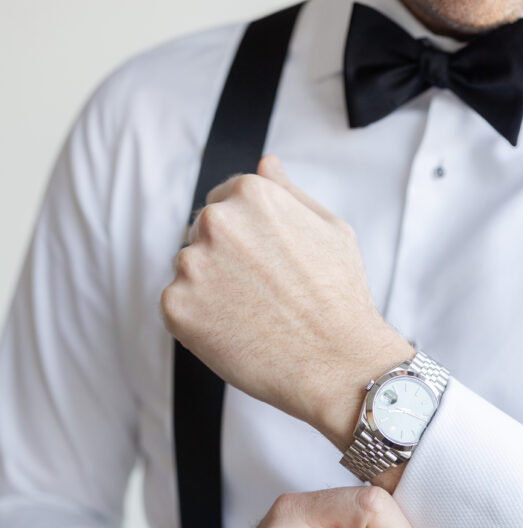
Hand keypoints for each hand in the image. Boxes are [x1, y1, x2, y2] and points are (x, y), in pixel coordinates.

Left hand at [160, 155, 413, 452]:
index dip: (244, 239)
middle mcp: (215, 220)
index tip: (263, 267)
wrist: (337, 364)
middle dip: (224, 262)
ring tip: (254, 318)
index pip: (222, 202)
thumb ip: (288, 192)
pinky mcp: (176, 306)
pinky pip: (178, 308)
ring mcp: (191, 264)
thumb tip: (265, 162)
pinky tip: (237, 335)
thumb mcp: (330, 228)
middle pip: (201, 236)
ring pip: (189, 273)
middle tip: (263, 298)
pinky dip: (199, 323)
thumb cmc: (341, 299)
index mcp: (251, 193)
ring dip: (210, 291)